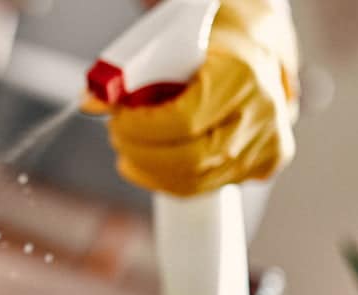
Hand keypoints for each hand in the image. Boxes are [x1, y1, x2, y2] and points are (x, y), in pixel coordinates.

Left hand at [88, 0, 299, 197]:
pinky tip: (152, 163)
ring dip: (150, 169)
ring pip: (195, 181)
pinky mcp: (264, 164)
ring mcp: (267, 143)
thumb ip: (128, 74)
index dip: (141, 129)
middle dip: (141, 154)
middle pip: (190, 160)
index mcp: (241, 76)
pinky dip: (170, 180)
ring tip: (131, 148)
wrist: (254, 49)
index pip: (183, 121)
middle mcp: (262, 114)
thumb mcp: (168, 44)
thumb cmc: (210, 43)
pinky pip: (206, 187)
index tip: (118, 120)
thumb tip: (89, 103)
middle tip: (118, 137)